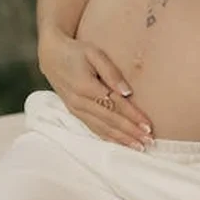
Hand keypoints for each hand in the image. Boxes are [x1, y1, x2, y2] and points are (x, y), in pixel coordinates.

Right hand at [38, 31, 153, 150]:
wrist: (51, 56)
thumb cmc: (76, 52)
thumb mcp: (94, 53)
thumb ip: (111, 72)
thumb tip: (127, 92)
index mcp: (86, 86)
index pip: (115, 104)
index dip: (133, 116)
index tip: (148, 126)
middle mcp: (80, 101)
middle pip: (110, 120)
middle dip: (131, 132)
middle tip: (149, 142)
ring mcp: (76, 109)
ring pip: (102, 128)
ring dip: (121, 139)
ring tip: (138, 147)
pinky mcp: (74, 112)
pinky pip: (93, 128)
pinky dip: (107, 138)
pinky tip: (120, 143)